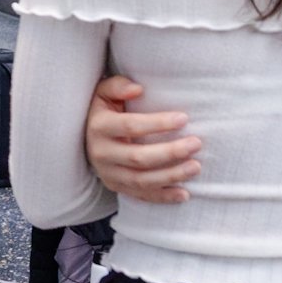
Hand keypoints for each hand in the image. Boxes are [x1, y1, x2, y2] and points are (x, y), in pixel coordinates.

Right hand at [84, 75, 199, 203]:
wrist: (85, 136)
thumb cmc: (104, 110)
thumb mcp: (104, 93)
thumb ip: (118, 85)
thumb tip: (137, 89)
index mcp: (99, 127)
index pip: (130, 126)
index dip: (158, 123)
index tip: (184, 118)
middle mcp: (101, 153)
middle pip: (138, 157)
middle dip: (170, 152)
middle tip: (196, 143)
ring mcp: (108, 173)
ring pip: (142, 180)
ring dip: (171, 175)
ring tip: (196, 167)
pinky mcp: (115, 186)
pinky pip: (141, 195)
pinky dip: (163, 197)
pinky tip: (184, 194)